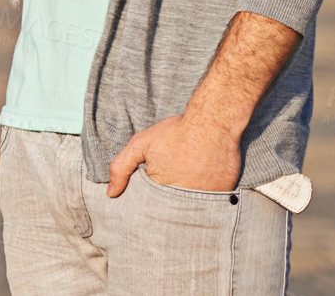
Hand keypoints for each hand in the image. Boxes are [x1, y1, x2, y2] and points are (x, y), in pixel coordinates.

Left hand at [106, 113, 242, 196]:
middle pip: (171, 210)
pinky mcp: (223, 195)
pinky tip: (204, 183)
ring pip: (191, 209)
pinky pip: (212, 205)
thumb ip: (122, 168)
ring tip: (188, 182)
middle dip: (168, 204)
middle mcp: (182, 197)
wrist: (213, 123)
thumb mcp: (141, 144)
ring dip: (188, 203)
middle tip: (173, 183)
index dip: (150, 201)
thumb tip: (111, 193)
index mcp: (160, 189)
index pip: (151, 206)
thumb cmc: (175, 132)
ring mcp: (204, 198)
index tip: (153, 191)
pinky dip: (207, 198)